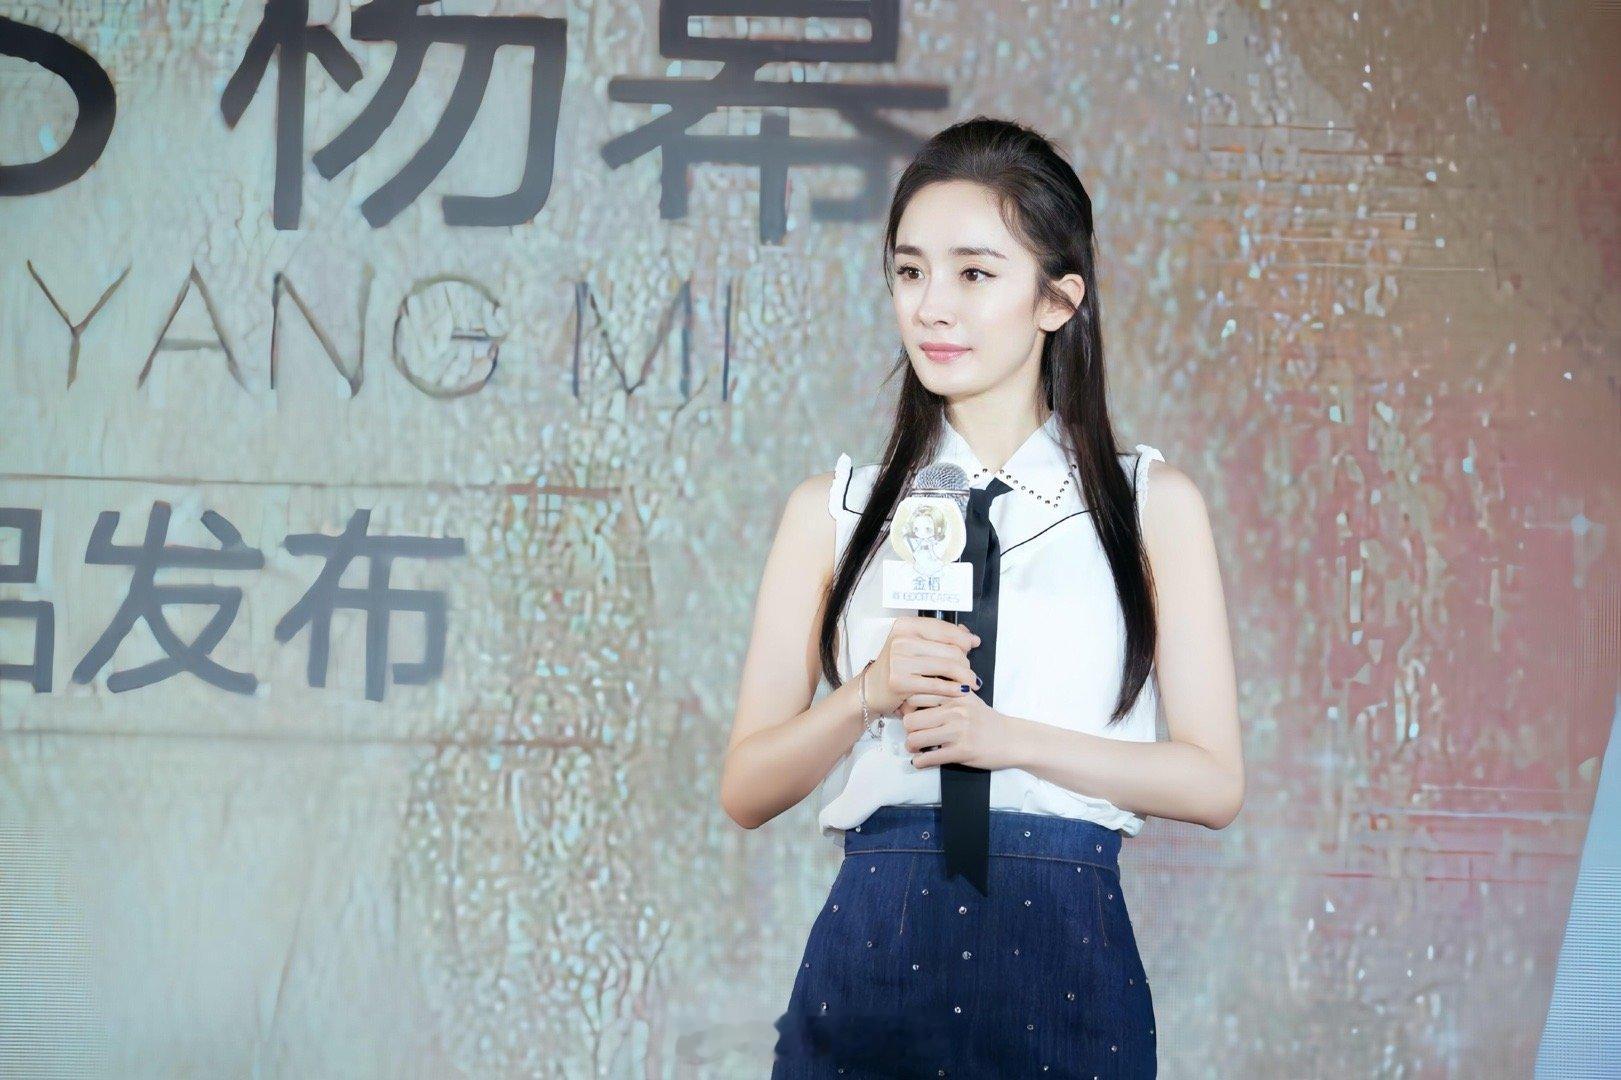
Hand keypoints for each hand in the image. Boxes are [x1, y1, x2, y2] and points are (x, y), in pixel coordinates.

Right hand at [865, 616, 980, 715]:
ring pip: (947, 666)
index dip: (964, 639)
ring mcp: (899, 660)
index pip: (946, 629)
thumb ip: (943, 638)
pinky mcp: (900, 681)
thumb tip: (972, 638)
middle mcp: (901, 640)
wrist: (872, 689)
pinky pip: (937, 685)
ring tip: (970, 683)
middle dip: (966, 662)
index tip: (971, 647)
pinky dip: (954, 689)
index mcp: (906, 625)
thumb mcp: (916, 646)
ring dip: (965, 676)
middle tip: (969, 672)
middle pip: (951, 649)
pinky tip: (962, 692)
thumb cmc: (897, 666)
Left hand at [898, 690, 1018, 771]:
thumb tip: (913, 700)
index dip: (908, 709)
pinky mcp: (962, 752)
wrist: (1013, 739)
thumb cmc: (987, 720)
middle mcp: (955, 711)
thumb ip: (945, 695)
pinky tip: (921, 761)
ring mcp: (958, 732)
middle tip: (913, 735)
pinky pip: (929, 758)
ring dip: (912, 747)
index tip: (911, 717)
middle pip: (910, 720)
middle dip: (908, 730)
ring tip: (917, 749)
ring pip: (915, 739)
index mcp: (954, 696)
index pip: (915, 697)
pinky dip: (920, 762)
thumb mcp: (968, 699)